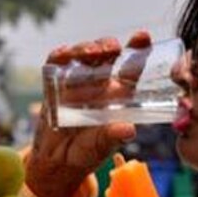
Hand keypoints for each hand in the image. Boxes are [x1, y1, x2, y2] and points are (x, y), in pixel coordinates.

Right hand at [26, 31, 149, 196]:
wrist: (58, 160)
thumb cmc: (87, 151)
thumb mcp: (101, 146)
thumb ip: (112, 137)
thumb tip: (128, 130)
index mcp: (117, 94)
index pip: (130, 66)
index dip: (137, 49)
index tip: (143, 36)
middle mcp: (99, 83)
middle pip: (105, 55)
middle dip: (108, 45)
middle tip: (113, 47)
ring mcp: (76, 81)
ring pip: (82, 55)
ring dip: (86, 48)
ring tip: (92, 52)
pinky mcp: (55, 85)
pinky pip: (55, 65)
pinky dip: (58, 56)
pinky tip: (62, 54)